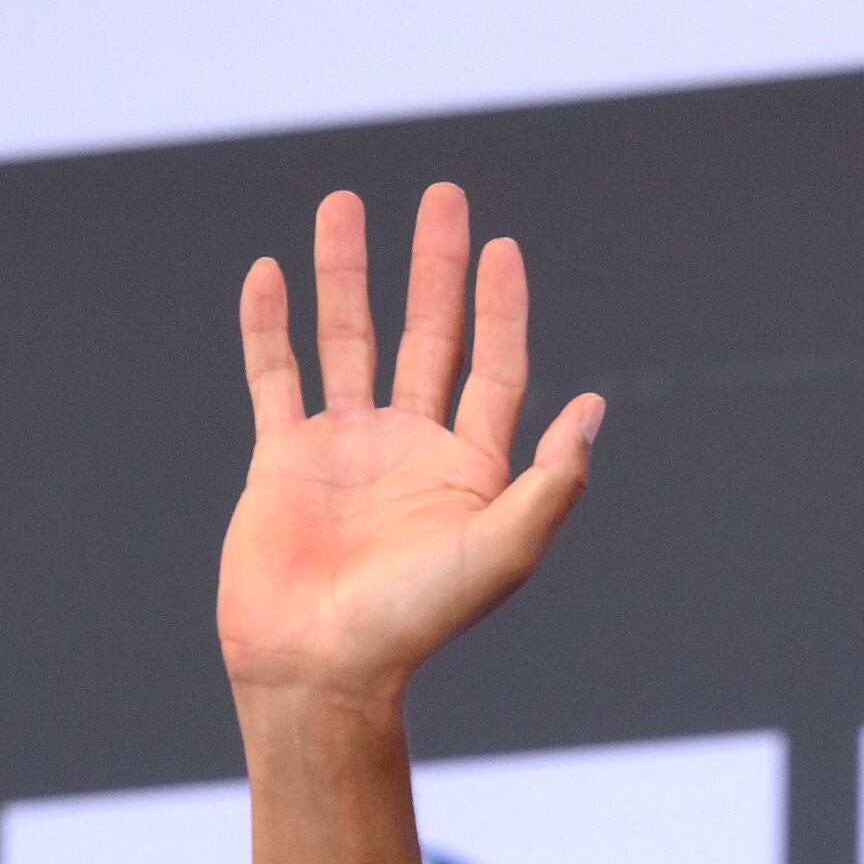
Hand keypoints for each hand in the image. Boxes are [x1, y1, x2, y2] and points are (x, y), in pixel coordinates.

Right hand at [217, 183, 602, 710]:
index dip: (500, 309)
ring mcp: (346, 451)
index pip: (493, 369)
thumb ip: (552, 480)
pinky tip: (271, 272)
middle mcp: (411, 452)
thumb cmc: (416, 621)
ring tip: (343, 203)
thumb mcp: (503, 551)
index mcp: (471, 473)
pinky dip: (270, 324)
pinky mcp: (283, 459)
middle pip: (427, 339)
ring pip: (348, 340)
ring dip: (346, 273)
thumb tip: (593, 405)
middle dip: (434, 269)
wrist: (321, 666)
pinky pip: (275, 375)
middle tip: (442, 196)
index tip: (502, 247)